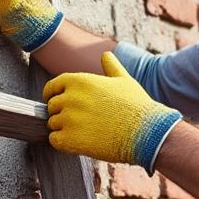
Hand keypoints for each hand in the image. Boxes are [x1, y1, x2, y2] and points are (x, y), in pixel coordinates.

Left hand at [43, 52, 181, 172]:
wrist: (146, 132)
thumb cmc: (137, 106)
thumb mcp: (124, 80)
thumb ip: (111, 66)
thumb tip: (106, 55)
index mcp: (80, 81)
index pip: (53, 86)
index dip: (53, 94)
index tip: (57, 101)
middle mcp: (71, 98)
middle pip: (52, 106)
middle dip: (61, 113)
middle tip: (79, 121)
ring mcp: (69, 119)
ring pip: (52, 124)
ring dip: (63, 129)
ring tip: (83, 132)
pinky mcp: (70, 140)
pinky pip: (54, 140)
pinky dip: (63, 142)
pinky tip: (78, 142)